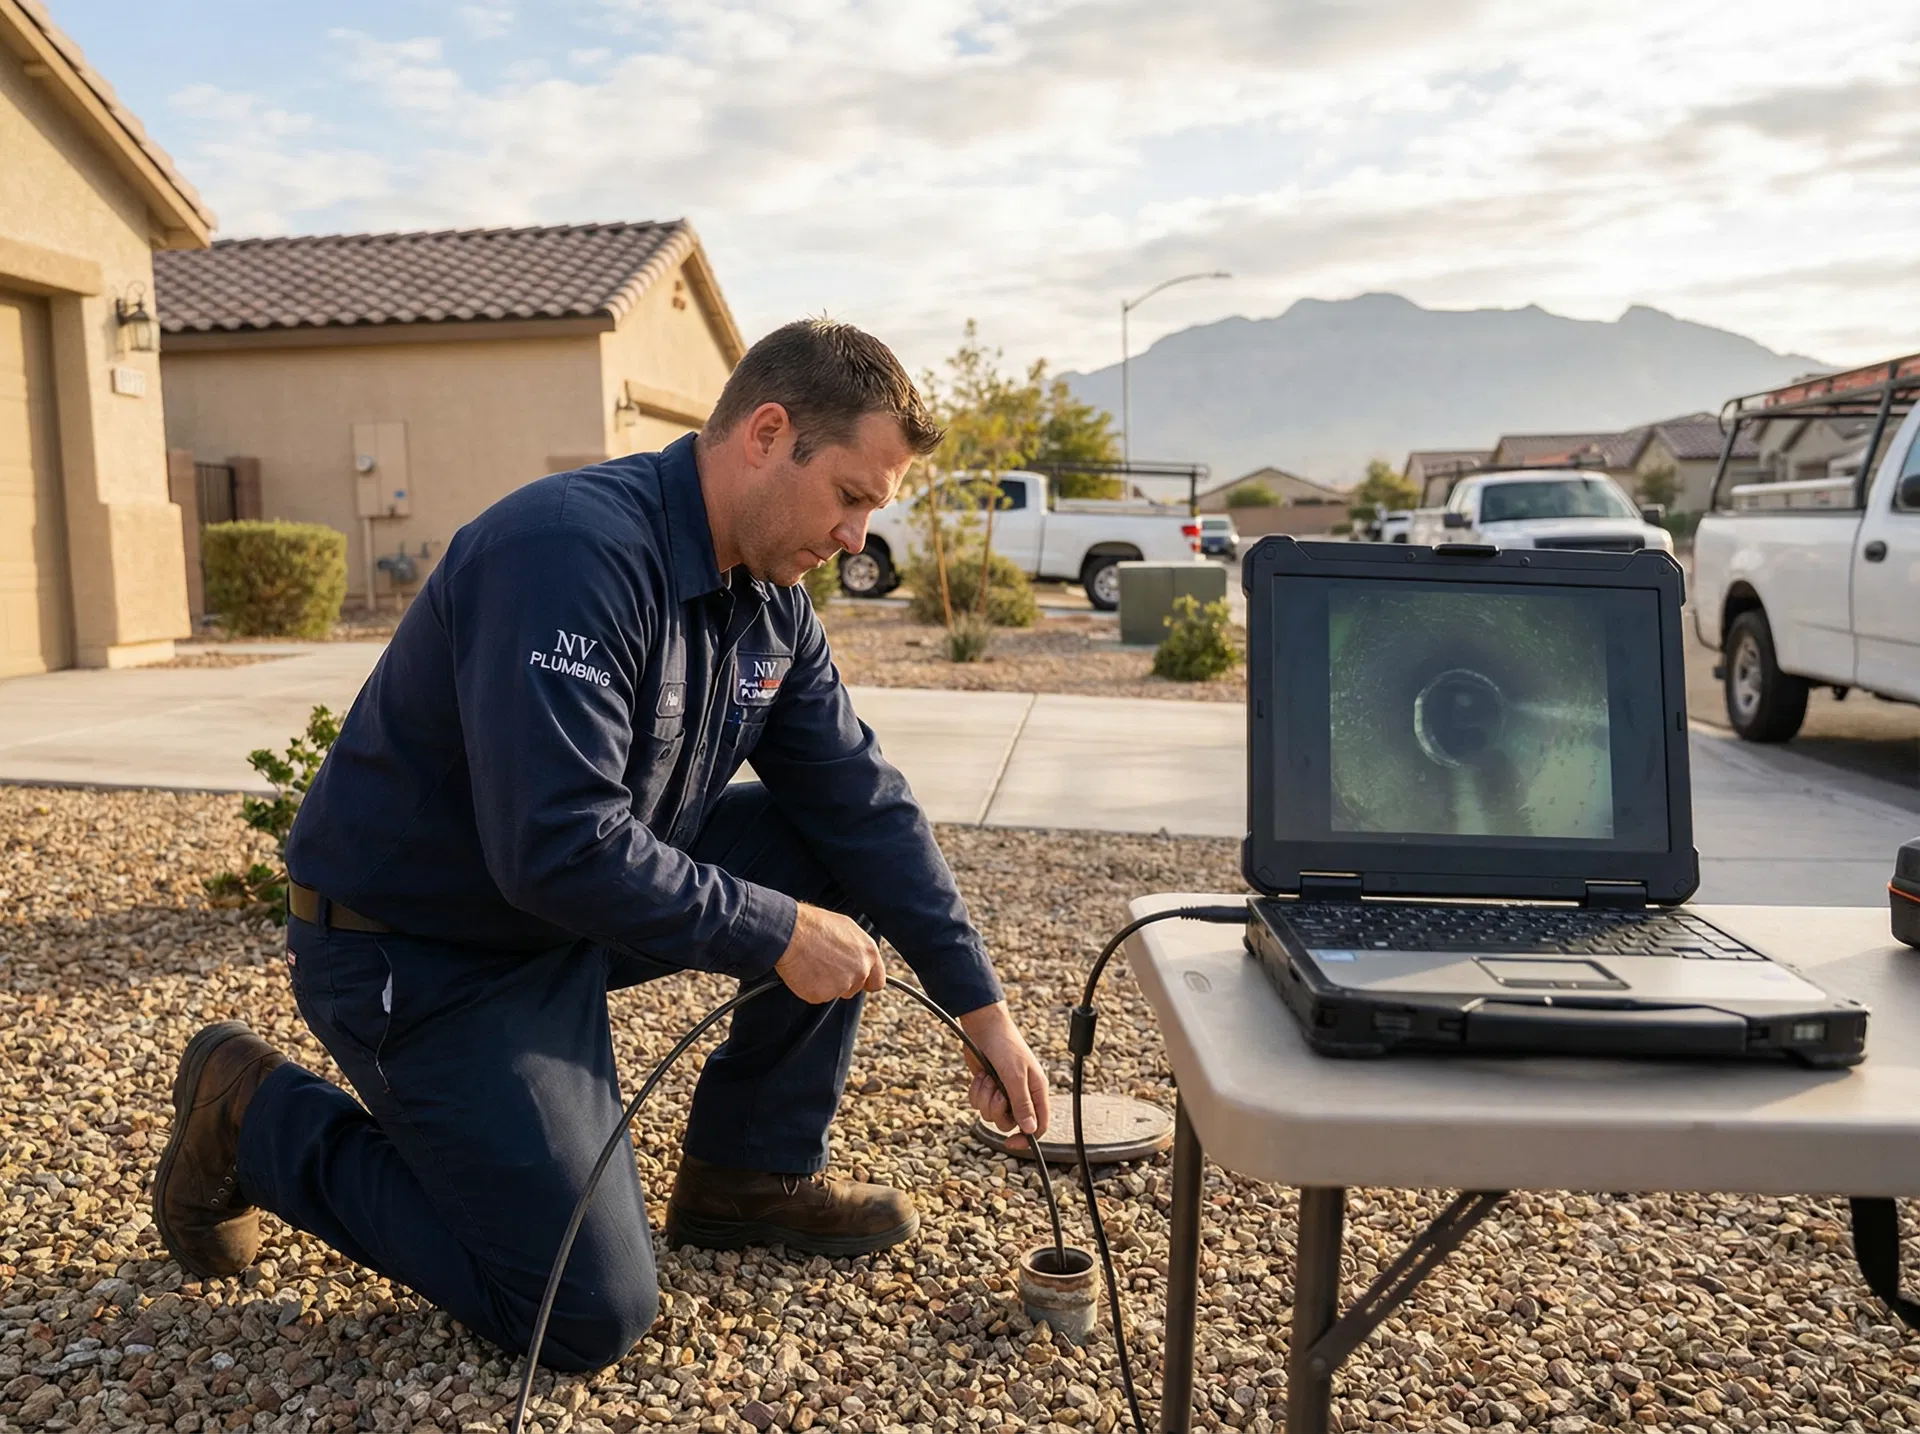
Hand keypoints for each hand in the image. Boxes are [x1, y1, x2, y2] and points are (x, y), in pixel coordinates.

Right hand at [775, 903, 885, 1003]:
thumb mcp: (846, 928)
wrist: (790, 933)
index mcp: (869, 952)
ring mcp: (842, 984)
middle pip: (855, 988)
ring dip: (826, 984)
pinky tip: (805, 971)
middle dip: (842, 981)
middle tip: (825, 965)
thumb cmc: (814, 925)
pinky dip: (810, 988)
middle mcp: (860, 970)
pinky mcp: (822, 995)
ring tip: (813, 963)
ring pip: (835, 992)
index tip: (858, 981)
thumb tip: (858, 956)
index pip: (877, 981)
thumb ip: (858, 948)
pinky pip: (817, 996)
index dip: (866, 981)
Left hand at [957, 1003, 1049, 1149]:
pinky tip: (980, 1076)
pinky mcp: (987, 1087)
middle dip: (997, 1110)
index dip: (1027, 1138)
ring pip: (991, 1114)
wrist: (983, 1027)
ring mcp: (1003, 1091)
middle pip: (1010, 1123)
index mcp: (1036, 1091)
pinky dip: (976, 1092)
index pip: (1038, 1125)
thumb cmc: (1005, 1046)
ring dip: (985, 1098)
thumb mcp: (1015, 1076)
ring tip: (988, 1079)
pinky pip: (978, 1103)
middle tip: (997, 1091)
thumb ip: (1022, 1103)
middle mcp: (1021, 1094)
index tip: (1010, 1143)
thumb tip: (1030, 1130)